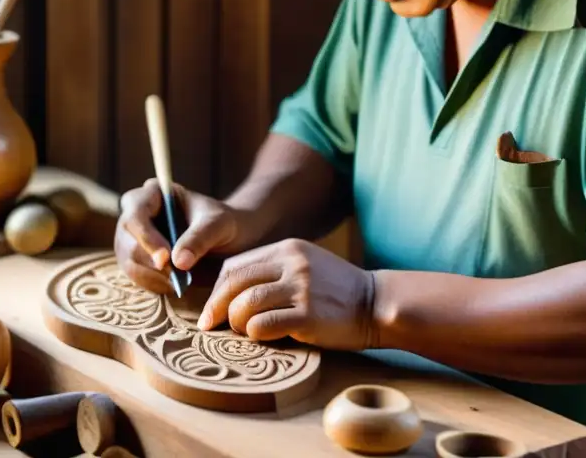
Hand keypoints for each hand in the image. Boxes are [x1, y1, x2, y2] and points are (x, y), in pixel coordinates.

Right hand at [114, 179, 239, 292]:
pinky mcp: (136, 261)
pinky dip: (156, 285)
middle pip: (128, 242)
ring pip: (130, 263)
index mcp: (153, 193)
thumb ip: (200, 238)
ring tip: (182, 281)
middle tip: (178, 278)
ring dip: (154, 278)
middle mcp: (136, 214)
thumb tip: (177, 262)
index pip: (136, 214)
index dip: (146, 237)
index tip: (165, 259)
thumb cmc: (224, 223)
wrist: (229, 240)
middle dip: (151, 263)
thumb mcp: (219, 224)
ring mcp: (132, 239)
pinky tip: (177, 285)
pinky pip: (137, 278)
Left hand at [197, 238, 376, 350]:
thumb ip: (274, 272)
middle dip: (216, 307)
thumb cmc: (337, 291)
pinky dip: (254, 333)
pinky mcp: (308, 315)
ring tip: (241, 332)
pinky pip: (263, 325)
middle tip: (209, 326)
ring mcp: (301, 288)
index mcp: (287, 249)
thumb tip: (232, 295)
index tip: (212, 309)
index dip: (217, 289)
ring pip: (245, 303)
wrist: (377, 303)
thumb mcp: (306, 266)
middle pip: (235, 283)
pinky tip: (260, 336)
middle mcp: (292, 263)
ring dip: (236, 322)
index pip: (235, 266)